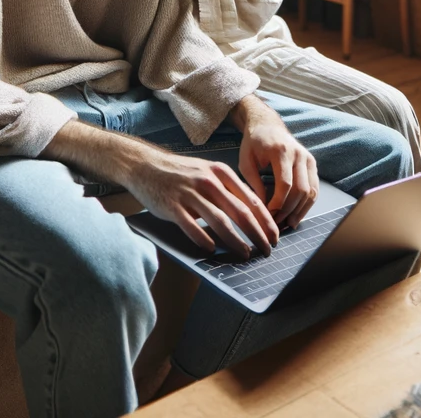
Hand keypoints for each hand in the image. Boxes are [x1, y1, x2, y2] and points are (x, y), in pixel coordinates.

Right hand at [123, 143, 279, 258]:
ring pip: (220, 221)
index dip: (266, 221)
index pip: (251, 200)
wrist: (146, 165)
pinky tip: (211, 251)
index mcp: (221, 172)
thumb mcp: (208, 173)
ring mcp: (190, 193)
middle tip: (266, 251)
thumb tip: (251, 214)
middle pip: (240, 212)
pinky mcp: (173, 206)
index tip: (275, 236)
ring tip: (245, 255)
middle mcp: (208, 182)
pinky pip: (191, 227)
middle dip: (258, 234)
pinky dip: (203, 240)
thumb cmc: (180, 173)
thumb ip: (227, 190)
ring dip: (236, 241)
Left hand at [229, 96, 318, 228]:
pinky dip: (307, 204)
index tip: (268, 216)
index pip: (285, 184)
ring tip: (288, 224)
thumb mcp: (246, 161)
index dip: (278, 203)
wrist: (267, 125)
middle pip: (300, 190)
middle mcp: (299, 154)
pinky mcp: (312, 163)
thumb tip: (262, 208)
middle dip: (289, 210)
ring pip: (310, 191)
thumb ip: (253, 183)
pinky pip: (314, 188)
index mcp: (281, 151)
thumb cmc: (254, 143)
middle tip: (277, 224)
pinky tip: (296, 215)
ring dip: (300, 211)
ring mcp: (308, 158)